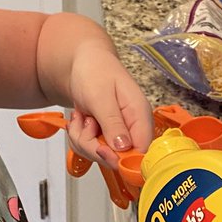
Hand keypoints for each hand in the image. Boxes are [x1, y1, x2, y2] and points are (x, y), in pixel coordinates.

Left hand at [66, 44, 152, 167]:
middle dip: (93, 146)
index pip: (142, 152)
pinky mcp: (107, 136)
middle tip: (86, 124)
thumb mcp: (101, 97)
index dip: (120, 158)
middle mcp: (133, 128)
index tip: (100, 149)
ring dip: (83, 140)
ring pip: (101, 156)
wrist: (84, 62)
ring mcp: (119, 133)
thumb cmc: (95, 71)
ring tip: (82, 118)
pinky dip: (80, 137)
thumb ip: (113, 124)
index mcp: (140, 116)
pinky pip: (91, 150)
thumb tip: (123, 149)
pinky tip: (81, 120)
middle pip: (118, 158)